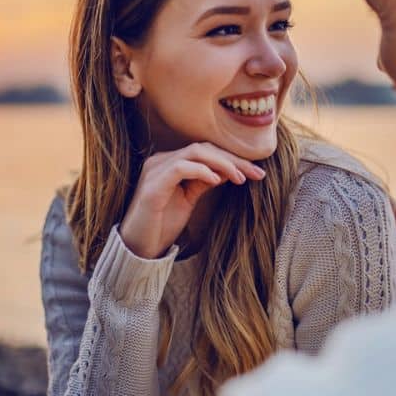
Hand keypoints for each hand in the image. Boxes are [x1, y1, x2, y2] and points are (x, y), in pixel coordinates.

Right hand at [119, 142, 265, 258]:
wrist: (139, 247)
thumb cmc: (162, 224)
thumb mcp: (189, 198)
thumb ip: (204, 182)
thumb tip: (229, 170)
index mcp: (169, 162)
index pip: (205, 151)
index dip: (232, 159)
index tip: (257, 172)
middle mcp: (160, 160)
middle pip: (203, 148)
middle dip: (233, 159)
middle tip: (257, 173)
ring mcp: (155, 170)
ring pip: (194, 153)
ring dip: (222, 163)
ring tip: (240, 178)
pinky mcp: (152, 185)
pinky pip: (180, 167)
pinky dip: (201, 170)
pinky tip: (216, 180)